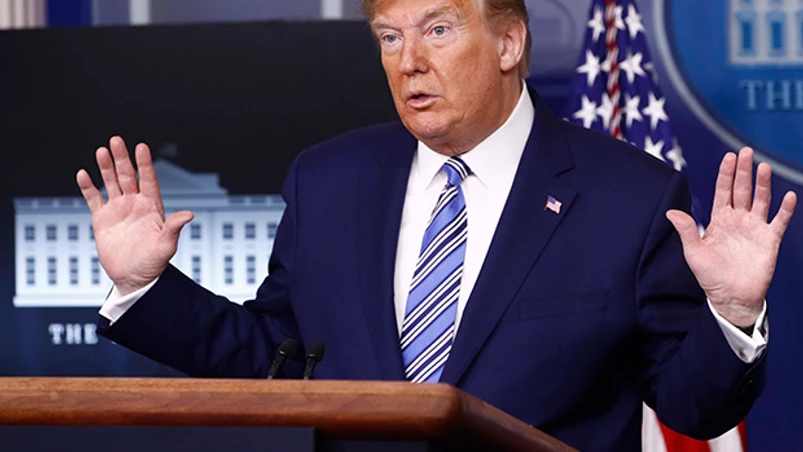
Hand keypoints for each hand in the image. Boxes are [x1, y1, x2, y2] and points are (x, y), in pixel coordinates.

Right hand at [76, 137, 193, 295]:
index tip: (141, 147)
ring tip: (102, 151)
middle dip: (122, 159)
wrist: (134, 278)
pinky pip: (94, 199)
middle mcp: (135, 204)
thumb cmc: (153, 263)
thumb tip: (188, 214)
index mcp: (152, 207)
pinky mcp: (102, 219)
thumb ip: (174, 228)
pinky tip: (83, 174)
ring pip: (111, 183)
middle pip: (128, 176)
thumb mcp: (166, 246)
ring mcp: (118, 210)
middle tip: (116, 140)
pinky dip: (88, 187)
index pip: (148, 180)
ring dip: (106, 168)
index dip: (144, 164)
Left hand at [666, 147, 796, 326]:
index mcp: (719, 220)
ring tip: (763, 166)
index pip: (723, 191)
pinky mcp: (770, 240)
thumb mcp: (693, 253)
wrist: (731, 298)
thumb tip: (670, 212)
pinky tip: (789, 195)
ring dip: (763, 184)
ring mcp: (755, 228)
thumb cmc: (710, 276)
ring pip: (761, 200)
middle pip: (742, 190)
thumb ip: (686, 231)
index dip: (726, 174)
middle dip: (744, 171)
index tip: (729, 157)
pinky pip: (779, 221)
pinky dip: (785, 209)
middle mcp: (738, 220)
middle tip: (747, 152)